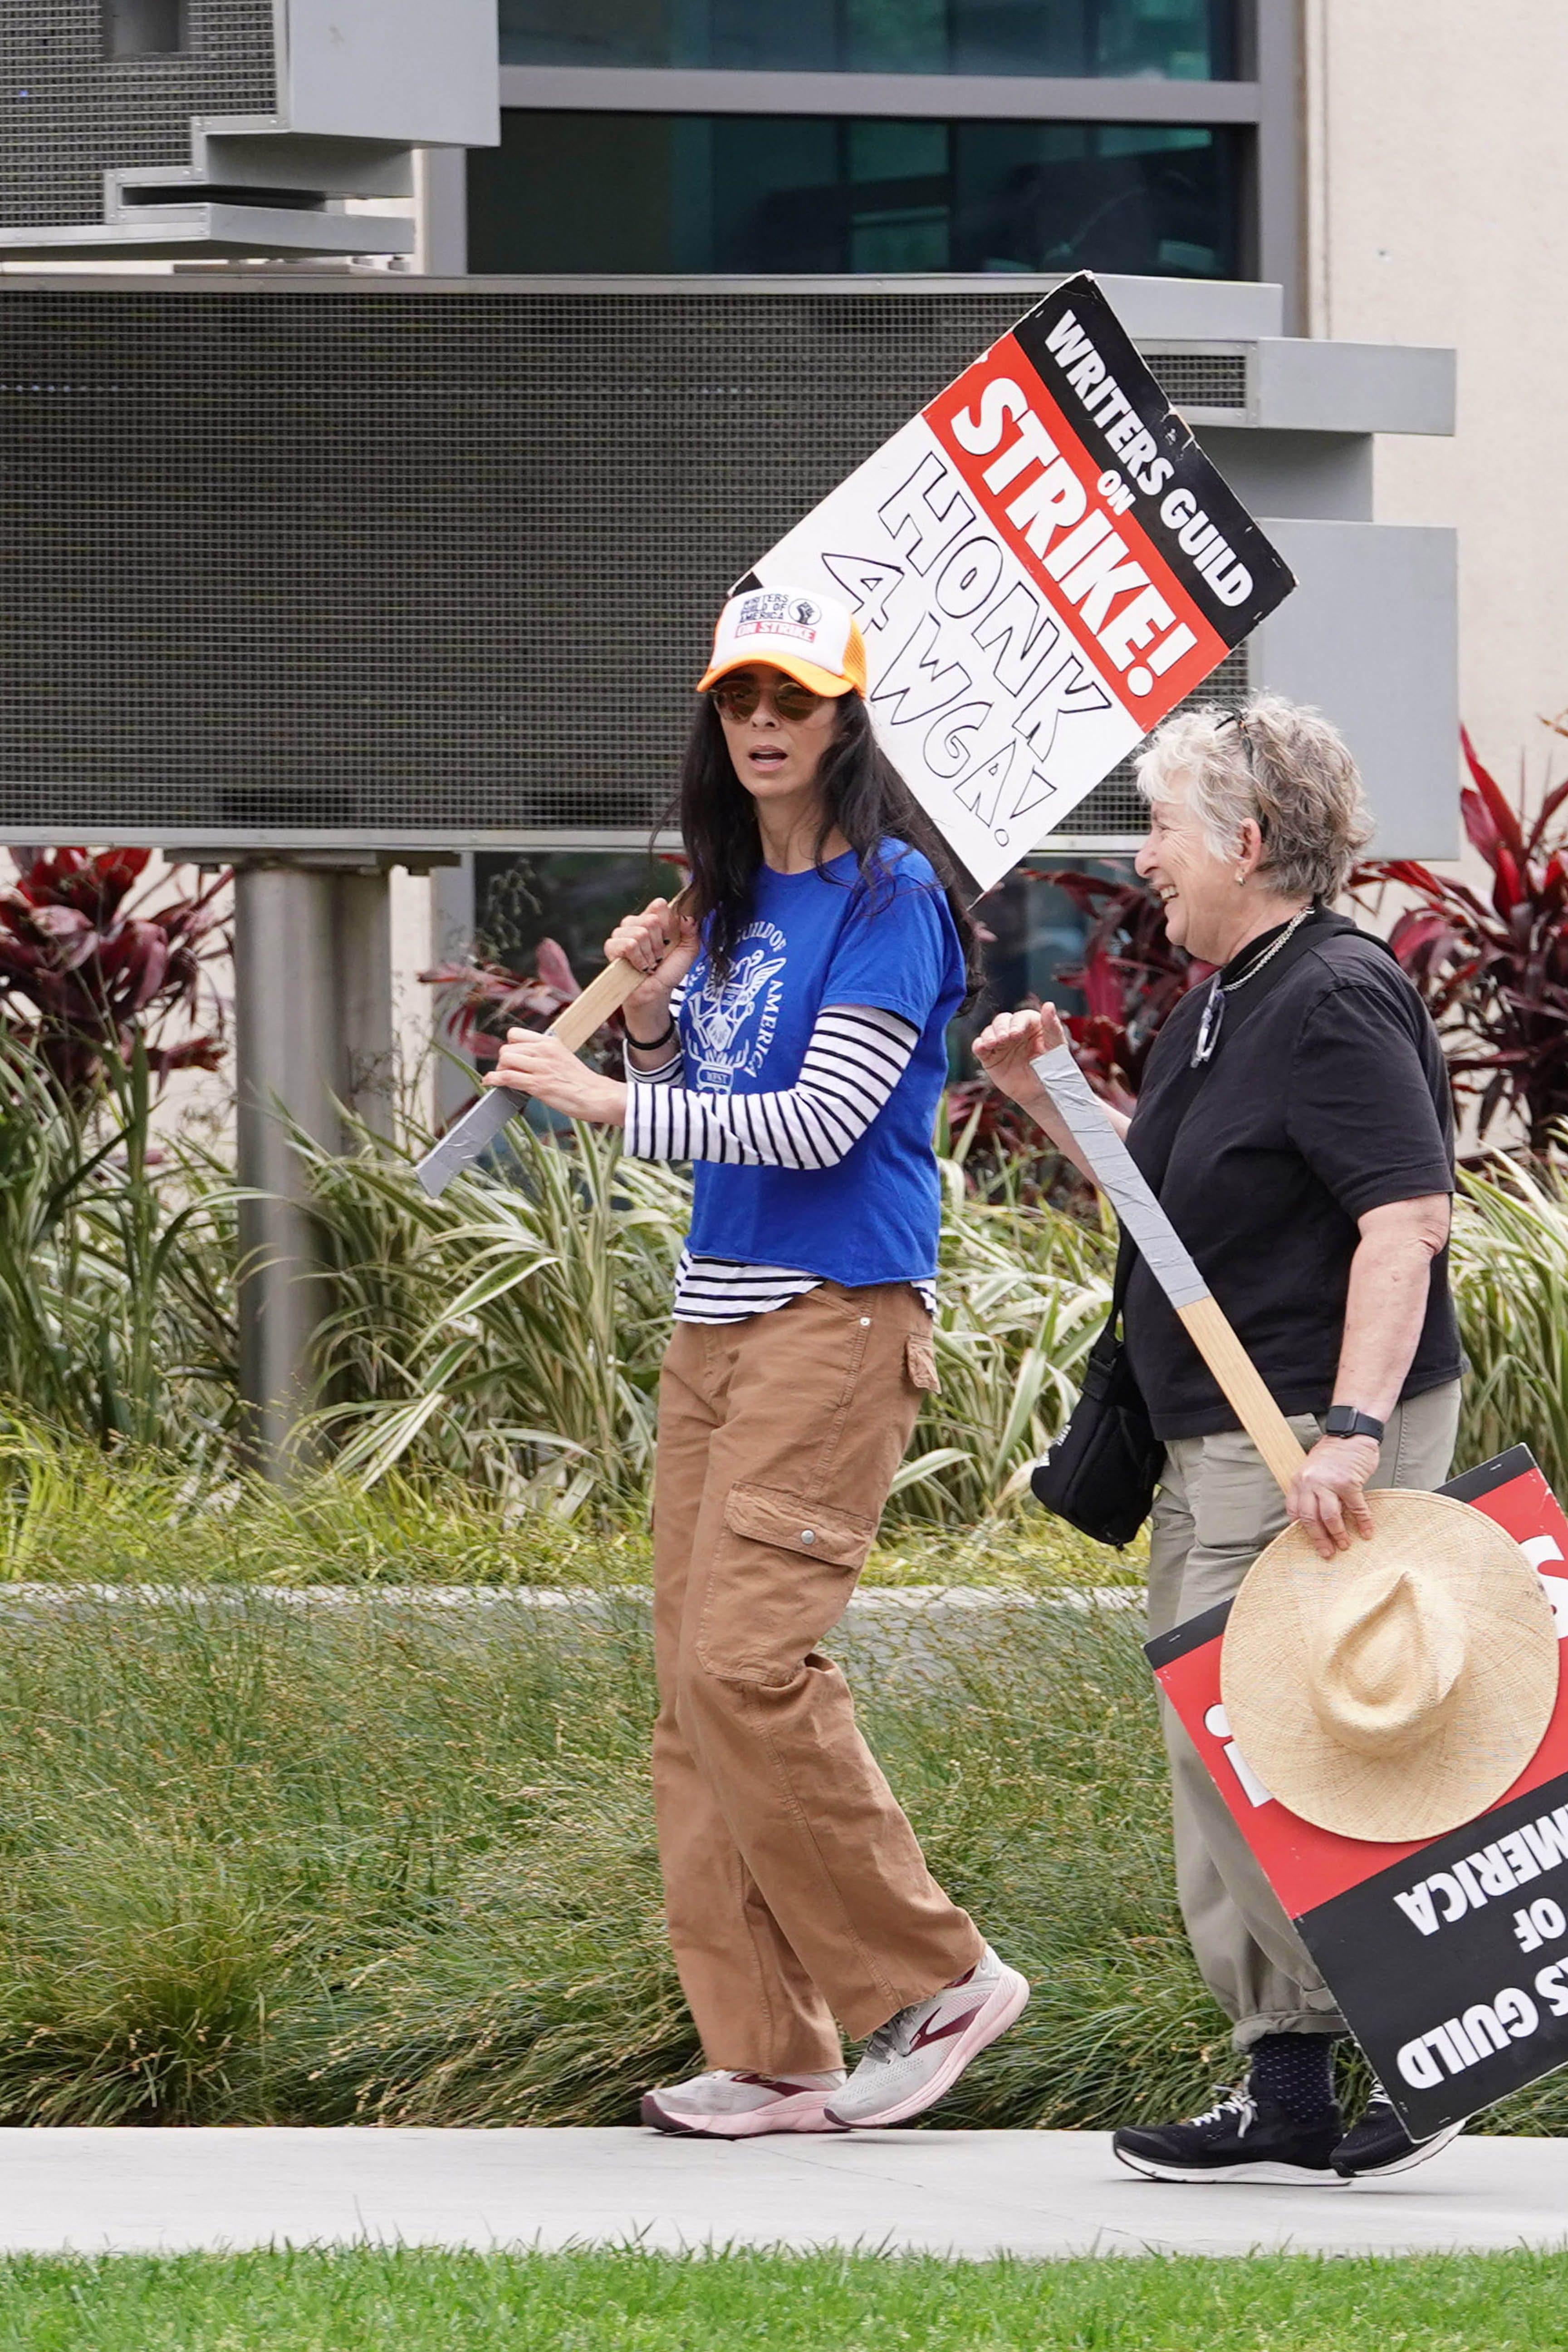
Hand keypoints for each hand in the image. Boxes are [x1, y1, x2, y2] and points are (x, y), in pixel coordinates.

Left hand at [484, 1031, 627, 1124]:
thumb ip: (544, 1055)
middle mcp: (544, 1051)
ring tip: (506, 1079)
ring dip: (500, 1071)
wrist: (598, 1096)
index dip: (510, 1046)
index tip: (513, 1058)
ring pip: (505, 1059)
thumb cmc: (582, 1082)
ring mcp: (541, 1067)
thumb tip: (525, 1059)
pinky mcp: (538, 1084)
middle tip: (510, 1072)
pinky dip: (494, 1080)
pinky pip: (507, 1077)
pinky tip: (490, 1083)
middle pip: (507, 1047)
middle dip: (504, 1061)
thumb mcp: (563, 1058)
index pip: (515, 1034)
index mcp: (550, 1042)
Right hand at [604, 897, 699, 1032]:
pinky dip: (638, 959)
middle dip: (660, 943)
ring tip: (649, 963)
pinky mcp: (612, 947)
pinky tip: (639, 967)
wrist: (656, 993)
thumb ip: (691, 931)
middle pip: (651, 919)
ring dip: (649, 954)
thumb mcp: (688, 950)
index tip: (670, 941)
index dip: (668, 923)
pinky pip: (628, 945)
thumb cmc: (668, 972)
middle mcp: (635, 923)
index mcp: (652, 919)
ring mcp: (621, 934)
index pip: (659, 905)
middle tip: (659, 956)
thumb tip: (687, 915)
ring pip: (640, 933)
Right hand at [972, 1004, 1068, 1110]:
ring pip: (989, 1032)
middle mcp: (1014, 1032)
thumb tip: (1049, 1005)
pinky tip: (982, 1047)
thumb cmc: (1051, 1069)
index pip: (1020, 1017)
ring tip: (993, 1044)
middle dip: (1001, 1028)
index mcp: (1031, 1026)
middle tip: (1004, 1039)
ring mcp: (1001, 1045)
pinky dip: (978, 1045)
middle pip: (1001, 1021)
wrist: (1041, 1094)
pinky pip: (979, 1048)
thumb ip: (1052, 1026)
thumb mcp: (1055, 1046)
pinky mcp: (990, 1058)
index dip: (1017, 1023)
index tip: (1017, 1033)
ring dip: (989, 1035)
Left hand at [1287, 1435, 1379, 1559]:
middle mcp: (1310, 1482)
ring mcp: (1329, 1483)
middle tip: (1327, 1553)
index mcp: (1299, 1480)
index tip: (1307, 1542)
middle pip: (1310, 1519)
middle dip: (1318, 1539)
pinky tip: (1366, 1532)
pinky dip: (1362, 1522)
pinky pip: (1356, 1508)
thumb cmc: (1334, 1452)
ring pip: (1330, 1517)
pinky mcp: (1349, 1483)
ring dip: (1338, 1535)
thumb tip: (1314, 1516)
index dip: (1300, 1529)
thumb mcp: (1312, 1469)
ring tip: (1344, 1546)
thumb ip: (1310, 1490)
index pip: (1294, 1510)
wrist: (1351, 1432)